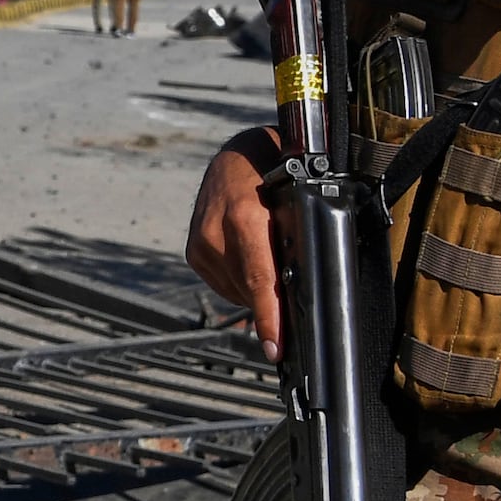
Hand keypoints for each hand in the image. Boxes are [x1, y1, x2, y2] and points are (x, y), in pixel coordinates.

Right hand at [189, 126, 287, 359]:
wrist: (238, 153)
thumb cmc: (275, 170)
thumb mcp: (296, 200)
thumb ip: (296, 241)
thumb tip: (306, 286)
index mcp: (245, 219)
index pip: (260, 280)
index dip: (269, 318)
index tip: (275, 347)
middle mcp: (216, 234)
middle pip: (249, 290)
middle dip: (272, 305)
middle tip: (292, 314)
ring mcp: (201, 243)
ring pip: (236, 290)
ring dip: (257, 292)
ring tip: (274, 272)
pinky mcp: (194, 251)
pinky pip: (223, 283)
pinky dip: (242, 282)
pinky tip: (253, 264)